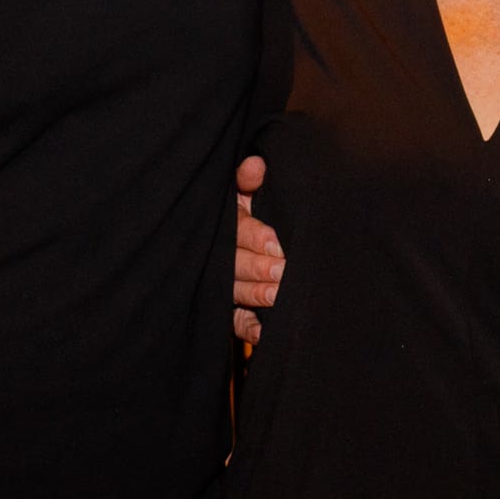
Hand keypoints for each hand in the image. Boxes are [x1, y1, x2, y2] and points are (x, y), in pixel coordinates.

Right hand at [232, 154, 282, 344]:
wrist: (217, 231)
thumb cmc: (240, 207)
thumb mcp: (241, 190)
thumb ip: (248, 178)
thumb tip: (256, 165)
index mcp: (224, 222)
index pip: (238, 229)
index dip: (256, 237)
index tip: (276, 244)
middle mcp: (218, 253)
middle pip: (235, 263)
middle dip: (258, 269)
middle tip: (282, 272)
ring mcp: (220, 282)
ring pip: (235, 290)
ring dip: (256, 295)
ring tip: (278, 296)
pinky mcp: (226, 307)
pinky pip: (234, 320)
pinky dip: (248, 328)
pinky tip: (263, 333)